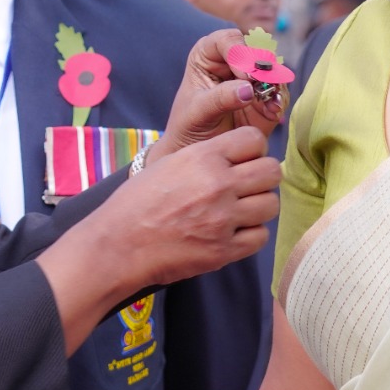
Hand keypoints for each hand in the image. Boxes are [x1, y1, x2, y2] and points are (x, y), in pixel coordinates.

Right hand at [88, 126, 279, 291]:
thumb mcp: (169, 164)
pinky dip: (250, 236)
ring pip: (270, 204)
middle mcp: (218, 184)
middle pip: (271, 171)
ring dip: (258, 207)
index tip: (243, 161)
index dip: (252, 150)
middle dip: (262, 178)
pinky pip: (260, 237)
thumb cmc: (136, 203)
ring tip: (239, 212)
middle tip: (246, 187)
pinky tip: (233, 234)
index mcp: (203, 157)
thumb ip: (205, 157)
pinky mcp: (224, 250)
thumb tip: (235, 156)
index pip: (255, 139)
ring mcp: (224, 218)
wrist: (118, 244)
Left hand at [154, 30, 287, 165]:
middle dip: (261, 66)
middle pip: (256, 50)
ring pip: (273, 69)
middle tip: (260, 85)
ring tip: (268, 100)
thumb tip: (248, 89)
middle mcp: (233, 61)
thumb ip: (220, 99)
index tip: (245, 75)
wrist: (200, 151)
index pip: (228, 40)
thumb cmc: (189, 126)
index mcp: (208, 54)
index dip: (240, 53)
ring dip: (274, 82)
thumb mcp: (197, 112)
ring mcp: (253, 79)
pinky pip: (280, 93)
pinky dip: (279, 100)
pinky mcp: (267, 98)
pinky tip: (273, 110)